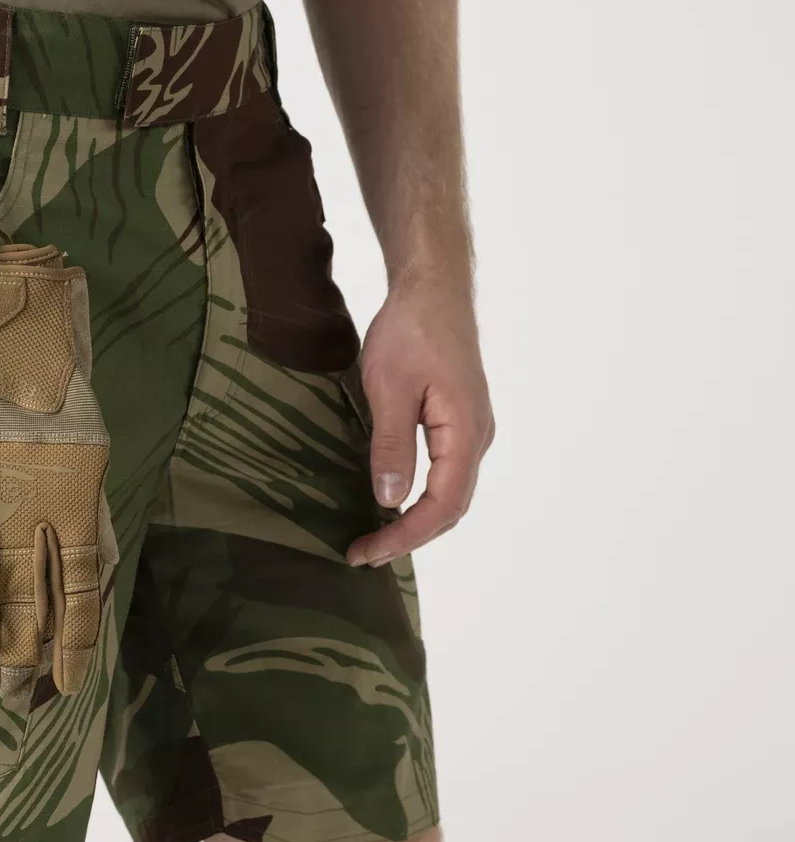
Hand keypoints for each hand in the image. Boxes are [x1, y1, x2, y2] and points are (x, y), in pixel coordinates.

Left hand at [346, 277, 493, 567]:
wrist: (433, 287)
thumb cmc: (411, 330)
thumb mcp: (390, 388)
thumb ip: (392, 445)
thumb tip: (391, 500)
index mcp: (465, 432)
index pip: (443, 505)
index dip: (405, 536)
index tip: (366, 552)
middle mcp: (477, 436)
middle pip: (451, 507)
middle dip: (409, 536)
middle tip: (363, 553)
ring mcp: (471, 428)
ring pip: (450, 492)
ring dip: (416, 520)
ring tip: (376, 537)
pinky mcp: (458, 419)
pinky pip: (446, 472)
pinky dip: (422, 496)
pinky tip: (393, 500)